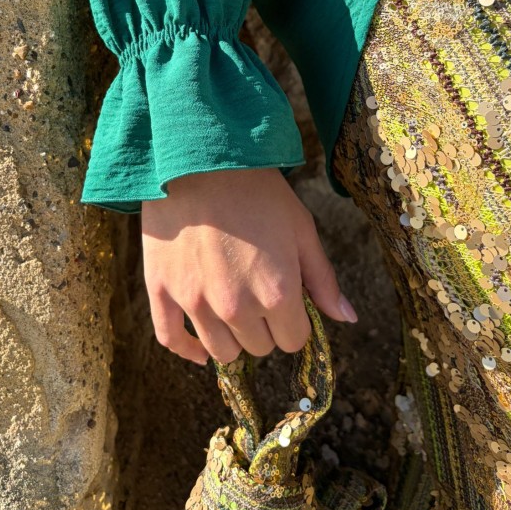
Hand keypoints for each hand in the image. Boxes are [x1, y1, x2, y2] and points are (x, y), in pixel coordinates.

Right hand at [140, 167, 357, 365]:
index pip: (294, 341)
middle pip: (259, 347)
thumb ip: (323, 279)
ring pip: (221, 352)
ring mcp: (195, 302)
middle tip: (257, 292)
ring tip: (232, 307)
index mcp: (278, 293)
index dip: (294, 321)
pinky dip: (189, 350)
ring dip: (232, 337)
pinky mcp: (162, 291)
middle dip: (265, 326)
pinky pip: (172, 340)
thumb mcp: (301, 228)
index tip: (286, 299)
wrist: (200, 157)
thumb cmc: (257, 189)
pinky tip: (200, 349)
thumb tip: (348, 319)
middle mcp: (237, 307)